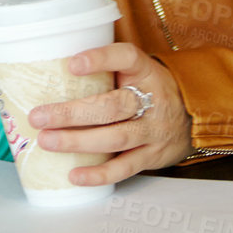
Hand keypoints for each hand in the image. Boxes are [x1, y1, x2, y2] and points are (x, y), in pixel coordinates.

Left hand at [27, 43, 192, 185]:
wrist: (193, 116)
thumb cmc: (147, 89)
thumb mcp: (134, 71)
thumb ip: (105, 70)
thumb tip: (48, 71)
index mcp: (144, 71)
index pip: (125, 58)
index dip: (100, 59)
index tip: (72, 64)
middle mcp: (152, 99)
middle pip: (112, 106)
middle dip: (72, 113)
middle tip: (38, 117)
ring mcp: (154, 130)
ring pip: (116, 137)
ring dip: (78, 141)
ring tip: (47, 141)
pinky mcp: (153, 156)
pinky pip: (125, 167)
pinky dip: (99, 173)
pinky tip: (74, 174)